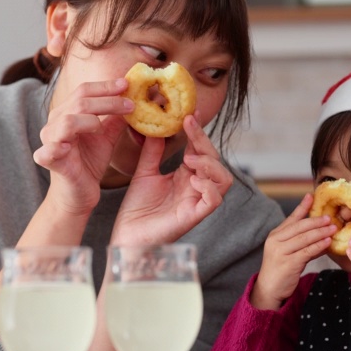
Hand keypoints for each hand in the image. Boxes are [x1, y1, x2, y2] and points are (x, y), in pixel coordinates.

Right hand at [33, 78, 132, 215]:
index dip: (105, 86)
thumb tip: (131, 98)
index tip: (127, 84)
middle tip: (130, 105)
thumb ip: (115, 118)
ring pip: (68, 121)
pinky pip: (50, 149)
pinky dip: (60, 146)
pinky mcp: (47, 159)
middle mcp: (55, 122)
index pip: (84, 90)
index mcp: (67, 112)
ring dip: (90, 121)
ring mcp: (49, 140)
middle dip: (108, 101)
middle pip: (79, 101)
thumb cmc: (89, 162)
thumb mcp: (106, 137)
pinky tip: (70, 146)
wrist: (78, 193)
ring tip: (102, 128)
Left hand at [110, 115, 232, 245]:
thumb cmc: (137, 210)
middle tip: (188, 125)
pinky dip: (208, 187)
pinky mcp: (194, 217)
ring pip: (223, 179)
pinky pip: (214, 200)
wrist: (127, 237)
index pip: (199, 149)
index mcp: (185, 176)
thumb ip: (152, 152)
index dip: (197, 131)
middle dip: (204, 140)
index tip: (190, 113)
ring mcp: (197, 202)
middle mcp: (195, 188)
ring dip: (210, 164)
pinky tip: (192, 179)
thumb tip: (156, 126)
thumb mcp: (144, 173)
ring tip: (190, 158)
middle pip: (214, 160)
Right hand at [251, 194, 337, 309]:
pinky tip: (327, 242)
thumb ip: (301, 243)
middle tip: (330, 218)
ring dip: (320, 232)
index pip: (291, 218)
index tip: (311, 196)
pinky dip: (318, 246)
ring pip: (304, 238)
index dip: (302, 207)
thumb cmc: (280, 269)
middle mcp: (276, 241)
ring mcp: (281, 251)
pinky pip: (307, 251)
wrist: (269, 288)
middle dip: (316, 221)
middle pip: (299, 227)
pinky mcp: (288, 263)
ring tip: (333, 228)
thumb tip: (321, 235)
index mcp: (275, 235)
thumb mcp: (287, 252)